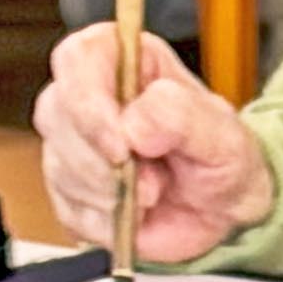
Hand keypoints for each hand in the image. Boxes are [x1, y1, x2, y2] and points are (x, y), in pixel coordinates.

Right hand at [34, 22, 268, 265]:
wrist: (224, 208)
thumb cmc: (222, 157)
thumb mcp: (222, 134)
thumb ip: (181, 117)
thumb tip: (133, 125)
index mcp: (123, 60)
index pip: (77, 59)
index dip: (88, 102)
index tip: (121, 147)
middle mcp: (88, 96)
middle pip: (58, 116)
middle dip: (105, 163)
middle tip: (155, 184)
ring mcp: (72, 143)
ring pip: (60, 167)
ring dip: (111, 195)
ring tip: (155, 194)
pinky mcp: (68, 191)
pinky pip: (69, 211)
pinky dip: (107, 223)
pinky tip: (137, 215)